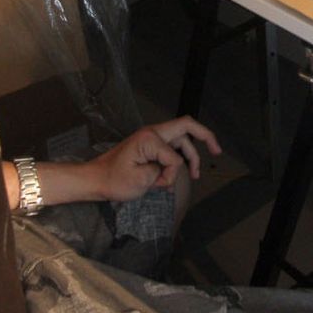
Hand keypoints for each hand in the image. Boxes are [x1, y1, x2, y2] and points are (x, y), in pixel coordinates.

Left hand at [91, 116, 224, 201]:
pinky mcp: (148, 146)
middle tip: (218, 151)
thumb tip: (173, 168)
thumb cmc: (113, 180)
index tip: (161, 184)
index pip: (175, 155)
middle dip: (204, 137)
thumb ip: (164, 170)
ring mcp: (150, 139)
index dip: (174, 172)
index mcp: (149, 138)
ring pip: (180, 140)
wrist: (95, 180)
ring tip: (196, 175)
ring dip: (190, 156)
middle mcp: (152, 133)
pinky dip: (178, 159)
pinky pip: (171, 148)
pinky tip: (179, 173)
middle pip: (186, 128)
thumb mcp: (141, 179)